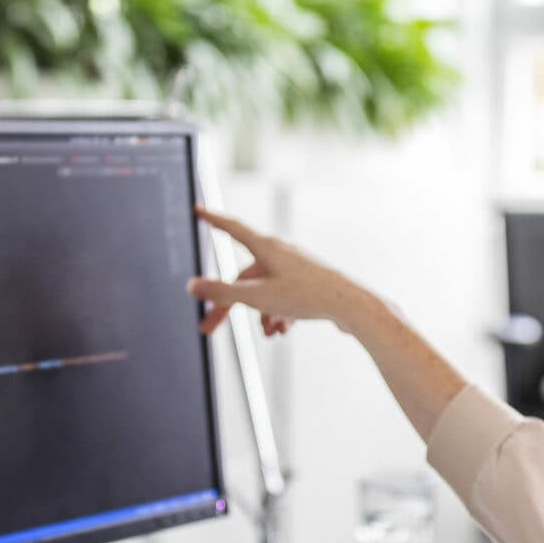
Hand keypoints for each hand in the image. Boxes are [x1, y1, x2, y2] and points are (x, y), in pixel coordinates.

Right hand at [189, 209, 377, 335]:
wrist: (351, 307)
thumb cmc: (307, 296)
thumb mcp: (257, 298)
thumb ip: (222, 293)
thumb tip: (192, 286)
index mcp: (266, 248)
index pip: (232, 228)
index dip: (213, 220)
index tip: (199, 209)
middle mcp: (280, 253)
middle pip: (243, 276)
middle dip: (227, 304)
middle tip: (208, 328)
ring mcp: (295, 268)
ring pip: (263, 291)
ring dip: (259, 314)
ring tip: (268, 333)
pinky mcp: (307, 284)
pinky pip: (282, 298)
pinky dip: (277, 315)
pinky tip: (283, 331)